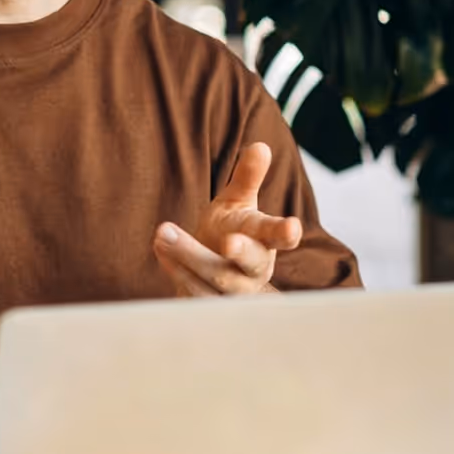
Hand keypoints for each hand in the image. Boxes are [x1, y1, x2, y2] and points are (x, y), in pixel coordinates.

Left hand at [153, 142, 301, 295]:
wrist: (212, 273)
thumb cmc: (231, 231)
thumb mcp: (238, 202)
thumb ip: (247, 177)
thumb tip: (260, 146)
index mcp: (265, 243)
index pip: (279, 237)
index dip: (285, 232)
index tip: (292, 227)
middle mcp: (253, 272)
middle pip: (246, 263)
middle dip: (239, 250)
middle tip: (226, 239)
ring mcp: (233, 295)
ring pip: (214, 281)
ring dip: (187, 257)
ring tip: (163, 234)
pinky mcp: (211, 308)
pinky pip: (195, 296)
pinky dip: (177, 272)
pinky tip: (161, 250)